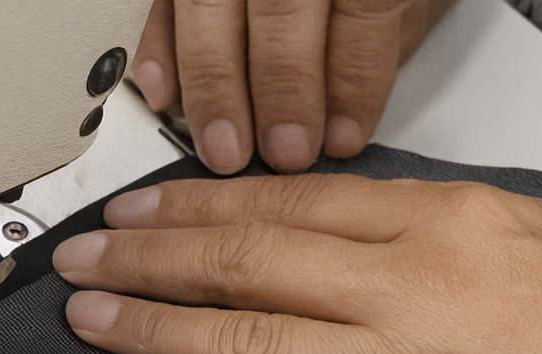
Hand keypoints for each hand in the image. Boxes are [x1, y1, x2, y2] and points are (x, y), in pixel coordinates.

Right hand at [132, 0, 458, 173]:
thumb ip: (384, 34)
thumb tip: (342, 111)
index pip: (363, 3)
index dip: (352, 79)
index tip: (342, 138)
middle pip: (281, 6)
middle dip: (280, 89)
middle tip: (282, 151)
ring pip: (208, 5)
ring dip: (212, 86)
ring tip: (223, 148)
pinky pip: (162, 1)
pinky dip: (157, 50)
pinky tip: (165, 95)